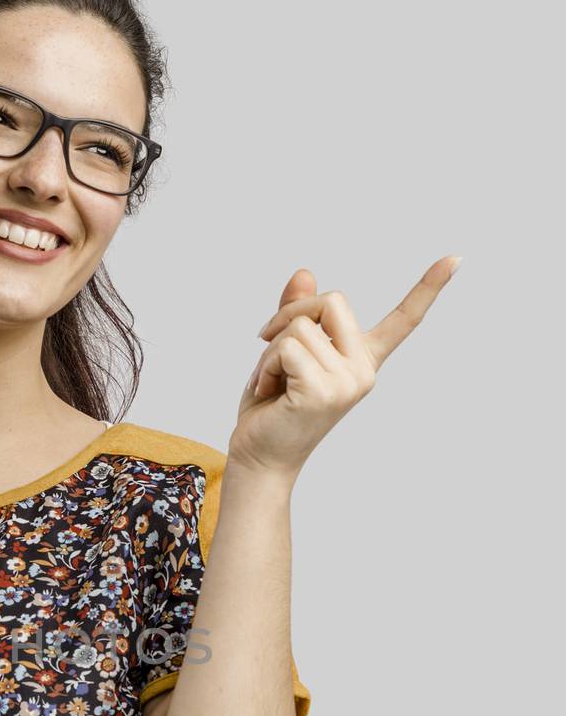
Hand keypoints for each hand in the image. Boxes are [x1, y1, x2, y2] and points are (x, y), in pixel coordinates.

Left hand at [229, 255, 462, 479]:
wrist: (260, 457)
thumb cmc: (271, 407)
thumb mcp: (284, 352)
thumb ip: (297, 314)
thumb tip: (305, 273)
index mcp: (362, 359)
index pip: (403, 320)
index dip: (429, 287)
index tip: (455, 258)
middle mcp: (363, 371)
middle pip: (332, 300)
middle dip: (290, 313)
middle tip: (265, 340)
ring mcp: (348, 383)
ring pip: (299, 326)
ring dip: (269, 348)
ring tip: (268, 380)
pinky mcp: (323, 392)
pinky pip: (286, 348)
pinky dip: (265, 364)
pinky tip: (265, 390)